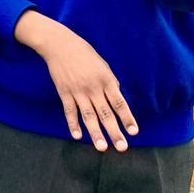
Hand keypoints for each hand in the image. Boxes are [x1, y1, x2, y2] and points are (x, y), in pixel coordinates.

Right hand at [15, 12, 137, 151]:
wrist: (59, 45)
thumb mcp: (103, 64)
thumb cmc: (84, 53)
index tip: (133, 132)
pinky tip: (77, 136)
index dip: (127, 118)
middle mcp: (93, 88)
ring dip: (95, 133)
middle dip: (114, 132)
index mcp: (106, 80)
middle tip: (122, 147)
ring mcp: (77, 91)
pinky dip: (73, 124)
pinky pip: (69, 111)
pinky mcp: (64, 92)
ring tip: (101, 147)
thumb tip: (116, 99)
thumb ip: (110, 82)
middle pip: (105, 113)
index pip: (119, 103)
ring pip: (88, 116)